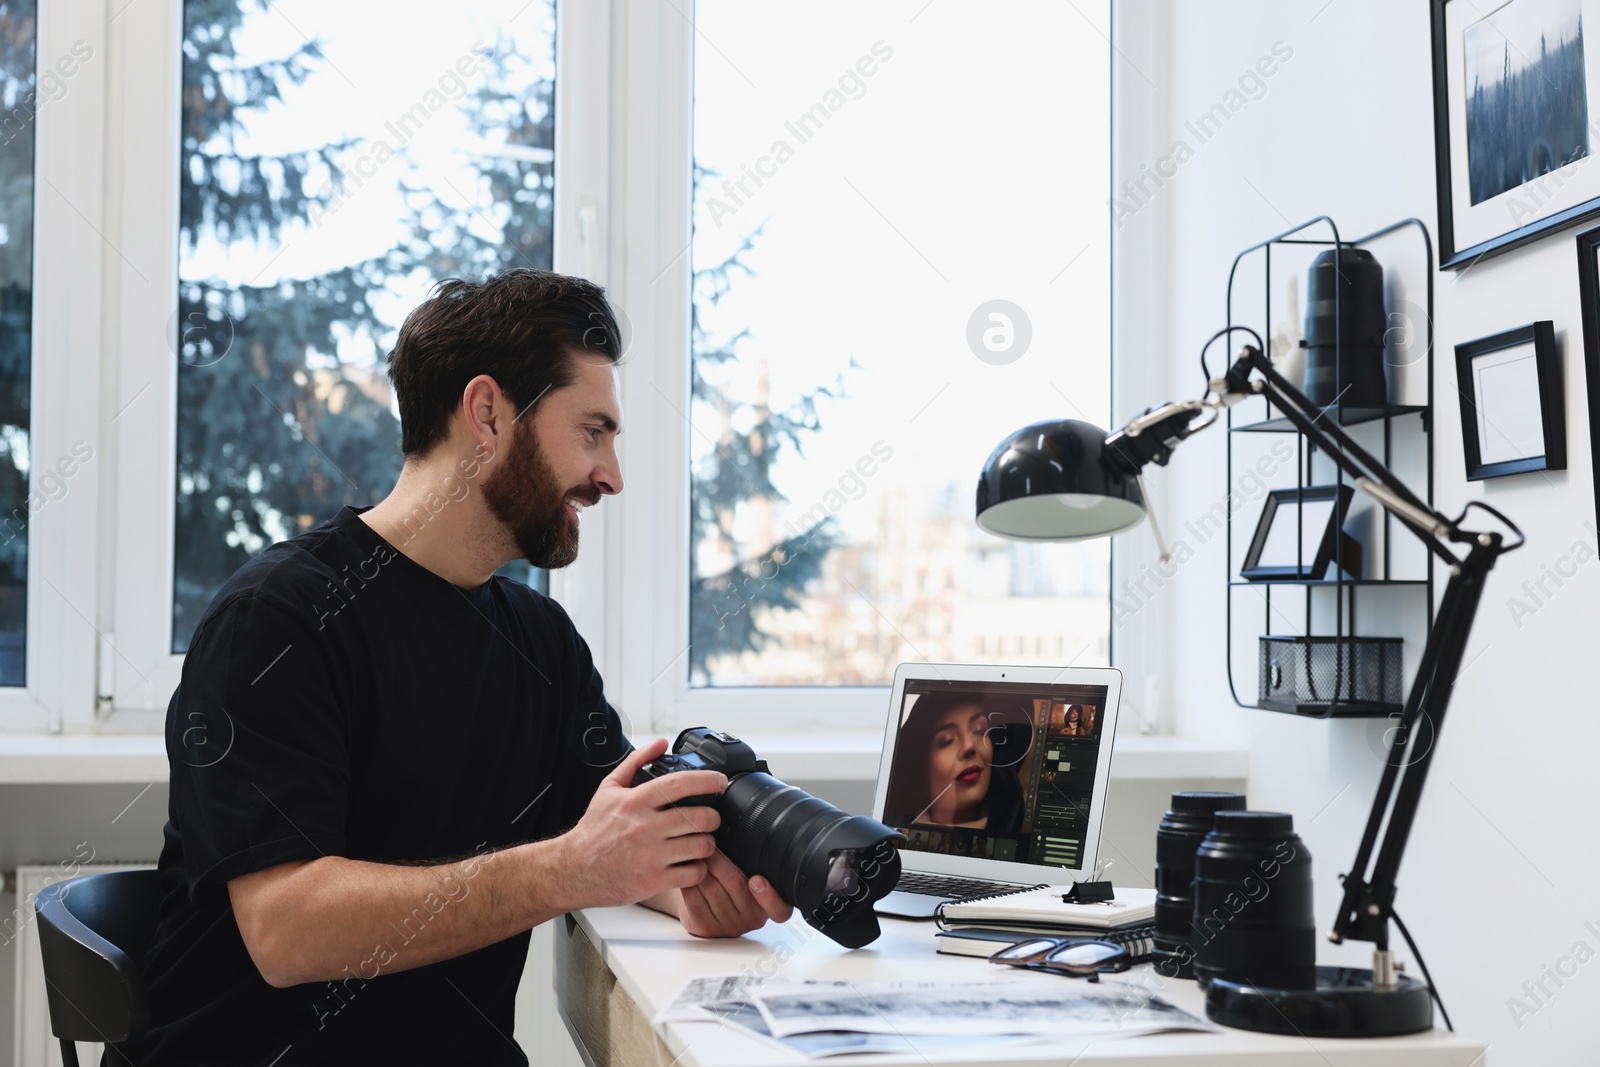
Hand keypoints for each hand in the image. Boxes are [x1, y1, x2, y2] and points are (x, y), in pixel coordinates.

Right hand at [557, 739, 728, 908]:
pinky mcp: (654, 880)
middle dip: (713, 817)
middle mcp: (645, 827)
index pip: (680, 784)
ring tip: (701, 842)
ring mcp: (651, 856)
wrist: (574, 869)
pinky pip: (693, 873)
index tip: (720, 781)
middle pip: (699, 817)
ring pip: (701, 846)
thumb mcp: (609, 788)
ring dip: (708, 844)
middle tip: (710, 819)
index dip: (707, 780)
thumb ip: (636, 761)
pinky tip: (691, 864)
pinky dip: (699, 869)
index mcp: (636, 802)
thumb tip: (661, 744)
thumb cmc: (594, 830)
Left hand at [675, 850, 793, 937]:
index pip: (779, 910)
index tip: (757, 880)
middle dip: (720, 860)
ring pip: (713, 889)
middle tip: (709, 844)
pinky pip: (695, 899)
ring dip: (703, 867)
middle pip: (736, 885)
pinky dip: (690, 880)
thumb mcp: (750, 873)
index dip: (769, 896)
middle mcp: (753, 920)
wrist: (706, 905)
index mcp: (770, 907)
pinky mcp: (706, 928)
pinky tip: (688, 870)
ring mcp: (729, 926)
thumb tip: (746, 835)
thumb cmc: (731, 883)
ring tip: (697, 852)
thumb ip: (753, 864)